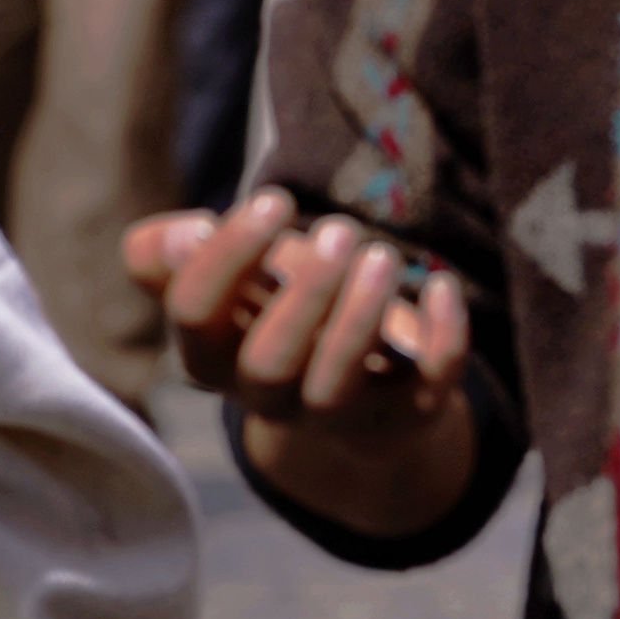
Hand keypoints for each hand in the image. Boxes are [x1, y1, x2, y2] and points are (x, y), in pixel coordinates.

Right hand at [129, 190, 478, 541]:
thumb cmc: (277, 314)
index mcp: (211, 358)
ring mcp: (334, 416)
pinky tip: (441, 289)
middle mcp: (265, 397)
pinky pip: (425, 390)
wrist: (350, 396)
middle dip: (303, 295)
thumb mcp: (225, 283)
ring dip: (360, 316)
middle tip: (339, 231)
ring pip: (336, 385)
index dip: (225, 258)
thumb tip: (186, 233)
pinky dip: (440, 341)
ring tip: (381, 255)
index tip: (272, 200)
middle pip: (268, 363)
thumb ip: (177, 256)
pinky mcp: (403, 418)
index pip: (194, 315)